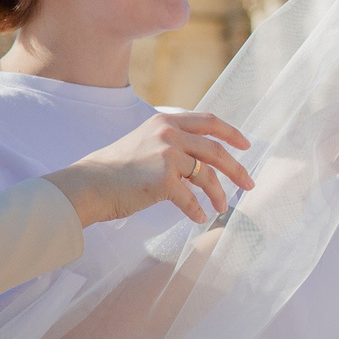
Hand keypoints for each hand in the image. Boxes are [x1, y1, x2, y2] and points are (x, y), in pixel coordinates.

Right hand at [45, 110, 252, 225]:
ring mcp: (167, 155)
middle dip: (237, 169)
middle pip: (216, 150)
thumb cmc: (115, 169)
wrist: (89, 184)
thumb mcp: (144, 141)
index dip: (232, 133)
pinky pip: (191, 199)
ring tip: (222, 208)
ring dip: (219, 194)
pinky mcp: (164, 179)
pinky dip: (197, 211)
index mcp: (166, 121)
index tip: (247, 145)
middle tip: (249, 185)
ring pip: (207, 176)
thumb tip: (201, 161)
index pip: (209, 121)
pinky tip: (199, 218)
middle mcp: (169, 133)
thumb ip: (171, 142)